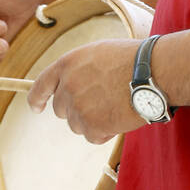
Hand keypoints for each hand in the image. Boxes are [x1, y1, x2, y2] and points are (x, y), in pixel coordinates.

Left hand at [26, 38, 148, 144]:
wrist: (153, 73)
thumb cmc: (132, 60)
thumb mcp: (98, 53)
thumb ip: (78, 69)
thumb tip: (70, 84)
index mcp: (67, 64)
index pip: (40, 85)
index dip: (37, 99)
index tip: (37, 108)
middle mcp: (68, 86)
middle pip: (60, 109)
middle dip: (75, 109)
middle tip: (100, 102)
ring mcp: (78, 107)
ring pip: (76, 124)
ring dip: (92, 120)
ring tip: (114, 106)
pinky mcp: (92, 126)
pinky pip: (91, 136)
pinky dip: (104, 132)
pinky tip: (119, 118)